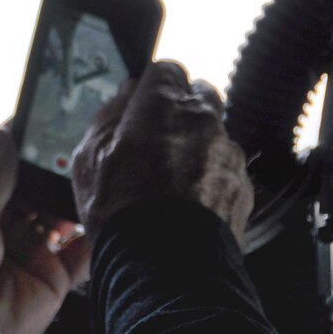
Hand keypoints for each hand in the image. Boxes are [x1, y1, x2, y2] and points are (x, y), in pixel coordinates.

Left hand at [0, 127, 90, 333]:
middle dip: (57, 167)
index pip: (3, 162)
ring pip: (63, 213)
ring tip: (97, 174)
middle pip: (39, 184)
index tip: (45, 117)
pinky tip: (109, 215)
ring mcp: (30, 247)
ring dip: (78, 197)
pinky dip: (97, 236)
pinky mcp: (52, 276)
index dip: (22, 141)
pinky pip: (83, 254)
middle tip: (81, 144)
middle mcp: (5, 220)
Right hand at [71, 61, 253, 244]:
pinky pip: (226, 167)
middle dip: (181, 108)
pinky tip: (187, 200)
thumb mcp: (89, 156)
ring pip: (214, 133)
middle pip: (199, 94)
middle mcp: (202, 120)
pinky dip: (210, 176)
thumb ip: (109, 115)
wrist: (164, 265)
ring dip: (197, 144)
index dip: (151, 85)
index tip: (140, 102)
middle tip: (156, 134)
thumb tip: (124, 95)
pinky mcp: (243, 185)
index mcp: (162, 103)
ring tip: (170, 176)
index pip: (166, 69)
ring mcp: (227, 152)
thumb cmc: (122, 210)